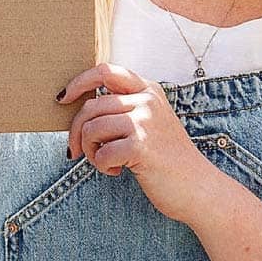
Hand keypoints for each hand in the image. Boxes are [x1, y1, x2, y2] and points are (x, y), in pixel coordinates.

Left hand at [58, 63, 214, 223]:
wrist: (199, 189)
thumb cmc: (166, 158)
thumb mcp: (150, 121)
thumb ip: (123, 107)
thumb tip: (77, 104)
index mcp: (148, 90)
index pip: (105, 71)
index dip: (78, 82)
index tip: (63, 99)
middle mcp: (147, 101)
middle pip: (90, 106)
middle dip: (75, 132)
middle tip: (76, 151)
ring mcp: (145, 121)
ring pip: (91, 129)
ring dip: (90, 151)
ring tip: (105, 162)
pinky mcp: (141, 145)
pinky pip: (101, 152)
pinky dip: (102, 166)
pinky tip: (117, 171)